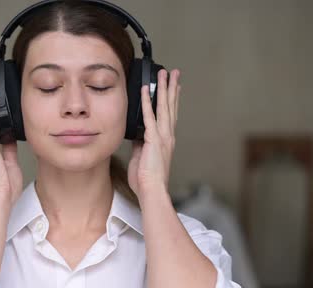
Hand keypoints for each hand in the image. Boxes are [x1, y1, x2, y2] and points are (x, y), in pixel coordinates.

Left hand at [127, 69, 180, 198]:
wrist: (152, 190)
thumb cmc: (147, 180)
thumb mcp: (143, 157)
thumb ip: (142, 145)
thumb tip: (137, 136)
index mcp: (166, 140)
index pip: (169, 115)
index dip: (172, 100)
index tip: (174, 87)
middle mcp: (167, 135)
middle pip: (170, 106)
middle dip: (172, 88)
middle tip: (174, 73)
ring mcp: (162, 136)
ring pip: (164, 107)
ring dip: (164, 88)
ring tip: (164, 73)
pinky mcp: (153, 138)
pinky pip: (149, 116)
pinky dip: (147, 101)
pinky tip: (145, 89)